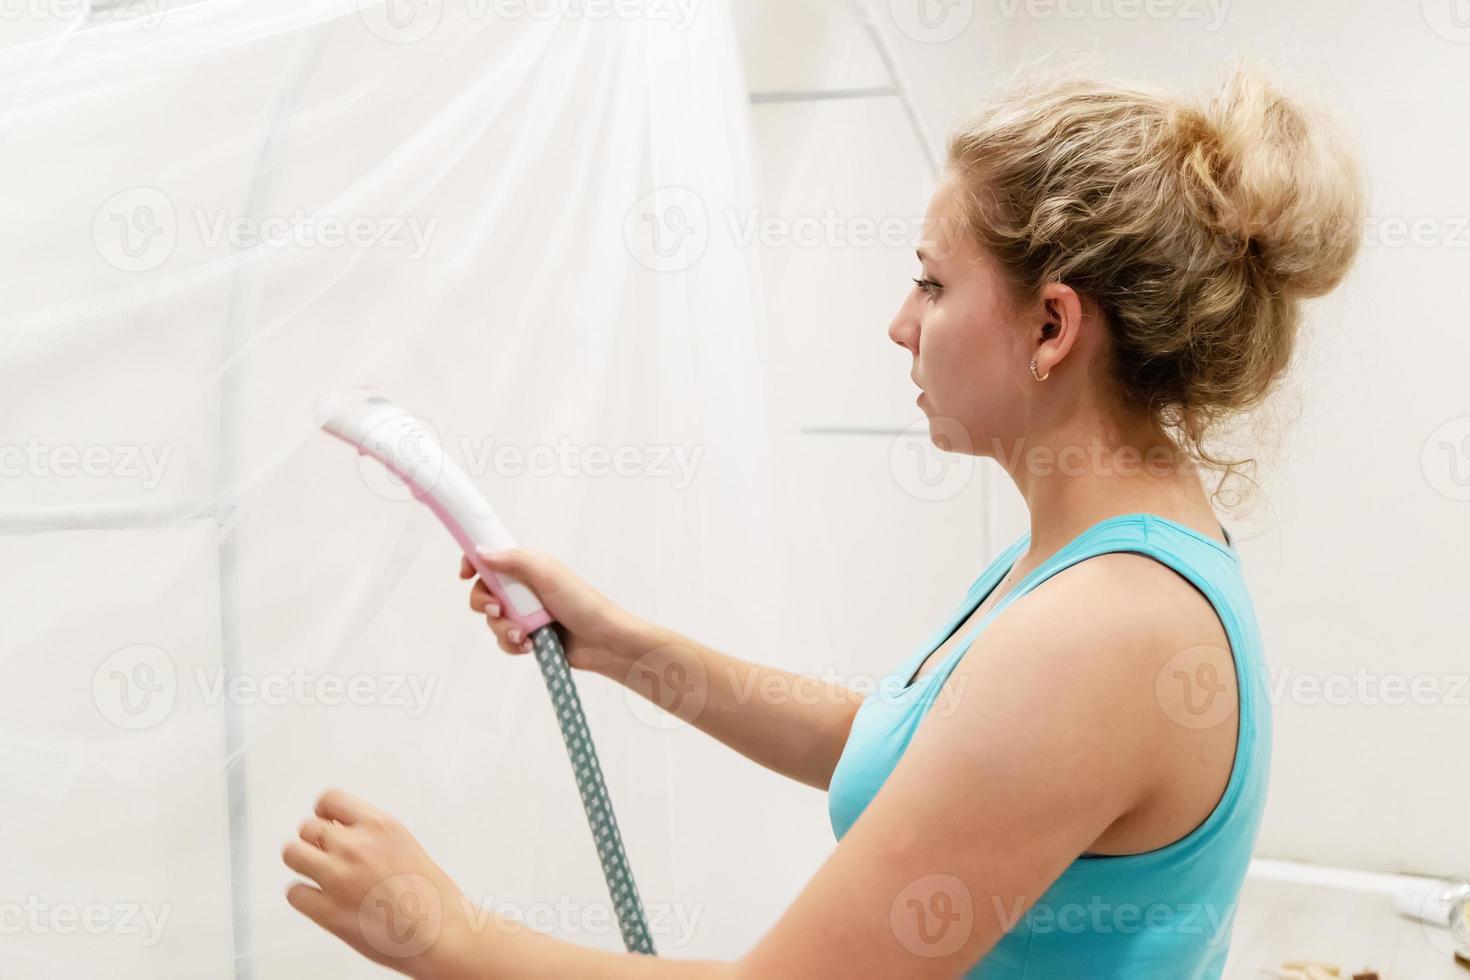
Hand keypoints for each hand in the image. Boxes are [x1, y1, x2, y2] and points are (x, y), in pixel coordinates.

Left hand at [283, 789, 478, 978]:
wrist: (440, 933)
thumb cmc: (432, 897)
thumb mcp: (405, 846)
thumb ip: (374, 836)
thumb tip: (347, 835)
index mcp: (380, 826)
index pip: (330, 800)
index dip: (324, 813)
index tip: (327, 822)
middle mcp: (356, 846)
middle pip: (307, 828)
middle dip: (314, 841)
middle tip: (324, 855)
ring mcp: (338, 878)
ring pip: (292, 853)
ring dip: (303, 863)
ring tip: (317, 874)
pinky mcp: (327, 911)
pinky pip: (295, 892)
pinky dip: (304, 896)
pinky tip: (320, 900)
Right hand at [460, 548, 642, 675]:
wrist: (604, 641)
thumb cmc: (581, 602)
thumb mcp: (547, 574)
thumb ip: (513, 561)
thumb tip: (480, 553)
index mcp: (528, 567)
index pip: (491, 560)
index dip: (474, 564)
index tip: (465, 574)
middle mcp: (524, 589)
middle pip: (484, 592)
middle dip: (485, 604)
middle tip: (499, 609)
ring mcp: (526, 614)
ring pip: (492, 620)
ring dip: (503, 629)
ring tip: (524, 635)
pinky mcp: (529, 637)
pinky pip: (505, 641)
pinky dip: (513, 644)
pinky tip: (530, 646)